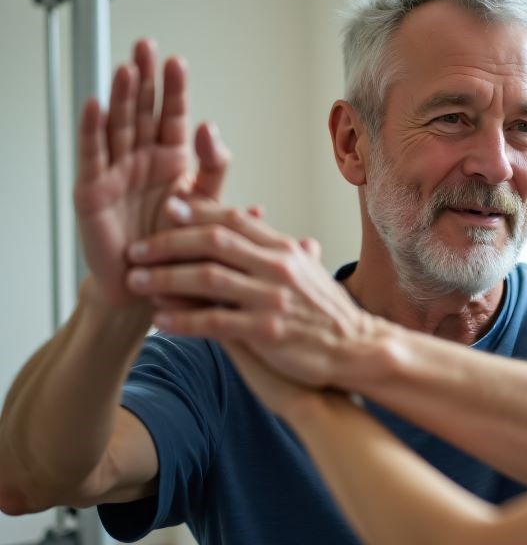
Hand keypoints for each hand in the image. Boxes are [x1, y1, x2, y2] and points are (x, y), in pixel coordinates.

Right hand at [75, 39, 229, 307]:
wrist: (151, 292)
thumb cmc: (181, 253)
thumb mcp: (207, 221)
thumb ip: (225, 208)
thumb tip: (258, 208)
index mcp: (173, 161)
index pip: (173, 117)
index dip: (174, 90)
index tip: (178, 62)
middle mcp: (143, 160)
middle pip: (142, 111)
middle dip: (144, 79)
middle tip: (147, 45)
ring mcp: (116, 173)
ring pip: (118, 126)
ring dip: (121, 96)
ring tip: (127, 67)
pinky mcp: (93, 192)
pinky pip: (92, 156)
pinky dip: (92, 130)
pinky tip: (95, 104)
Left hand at [125, 198, 395, 389]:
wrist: (358, 350)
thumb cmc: (329, 314)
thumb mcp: (308, 272)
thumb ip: (276, 249)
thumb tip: (255, 222)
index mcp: (286, 249)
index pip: (234, 219)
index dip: (196, 211)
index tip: (165, 208)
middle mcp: (279, 267)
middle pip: (214, 241)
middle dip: (169, 242)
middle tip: (136, 248)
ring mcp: (273, 299)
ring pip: (207, 278)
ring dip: (165, 279)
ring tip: (135, 283)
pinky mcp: (267, 332)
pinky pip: (214, 322)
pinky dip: (183, 320)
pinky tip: (159, 321)